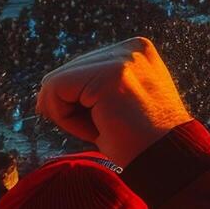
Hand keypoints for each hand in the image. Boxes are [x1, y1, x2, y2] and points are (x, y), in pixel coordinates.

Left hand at [36, 37, 196, 163]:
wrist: (168, 160)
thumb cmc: (139, 141)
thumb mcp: (117, 103)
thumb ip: (90, 87)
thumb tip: (42, 95)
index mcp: (136, 50)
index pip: (79, 69)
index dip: (79, 103)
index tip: (104, 122)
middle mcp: (131, 48)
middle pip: (65, 73)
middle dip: (71, 109)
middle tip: (105, 129)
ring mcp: (123, 59)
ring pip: (56, 82)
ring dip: (68, 115)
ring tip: (104, 128)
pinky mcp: (110, 76)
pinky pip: (56, 90)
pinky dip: (65, 118)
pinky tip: (97, 128)